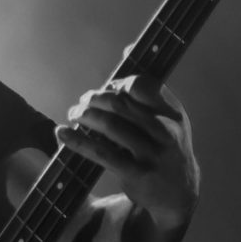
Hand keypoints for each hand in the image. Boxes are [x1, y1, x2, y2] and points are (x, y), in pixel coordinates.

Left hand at [56, 74, 199, 227]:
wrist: (178, 192)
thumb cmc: (164, 148)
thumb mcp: (168, 119)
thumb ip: (148, 92)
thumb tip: (126, 49)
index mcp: (172, 113)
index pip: (141, 85)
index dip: (117, 84)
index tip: (106, 89)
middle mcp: (165, 132)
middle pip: (120, 104)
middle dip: (94, 99)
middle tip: (82, 101)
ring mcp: (151, 154)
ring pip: (110, 126)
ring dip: (85, 115)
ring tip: (74, 114)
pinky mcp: (136, 173)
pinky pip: (101, 153)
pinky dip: (78, 141)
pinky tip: (62, 133)